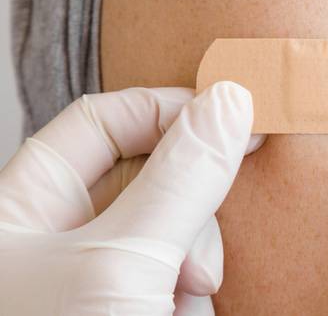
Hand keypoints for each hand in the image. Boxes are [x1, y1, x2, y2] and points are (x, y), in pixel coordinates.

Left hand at [0, 82, 259, 315]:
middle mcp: (54, 234)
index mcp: (23, 205)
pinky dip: (189, 288)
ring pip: (169, 226)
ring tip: (187, 293)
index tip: (233, 121)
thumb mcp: (122, 263)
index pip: (101, 121)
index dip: (167, 111)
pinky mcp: (126, 304)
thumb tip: (230, 103)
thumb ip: (179, 180)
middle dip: (190, 204)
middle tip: (206, 240)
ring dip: (195, 255)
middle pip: (146, 173)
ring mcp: (90, 274)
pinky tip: (182, 310)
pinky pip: (174, 271)